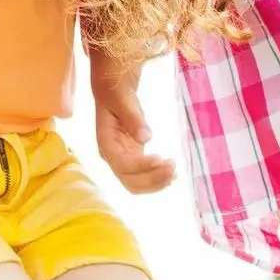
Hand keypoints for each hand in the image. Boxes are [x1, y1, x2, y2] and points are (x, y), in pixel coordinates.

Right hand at [92, 56, 174, 194]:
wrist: (114, 94)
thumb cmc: (117, 95)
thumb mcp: (123, 100)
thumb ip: (132, 118)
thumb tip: (146, 138)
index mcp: (106, 143)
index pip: (122, 164)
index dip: (142, 166)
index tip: (161, 158)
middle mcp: (111, 157)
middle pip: (129, 180)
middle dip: (152, 179)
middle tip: (173, 167)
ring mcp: (121, 161)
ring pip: (136, 184)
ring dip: (156, 183)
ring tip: (174, 173)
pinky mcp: (132, 160)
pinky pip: (142, 178)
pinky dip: (156, 180)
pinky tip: (171, 174)